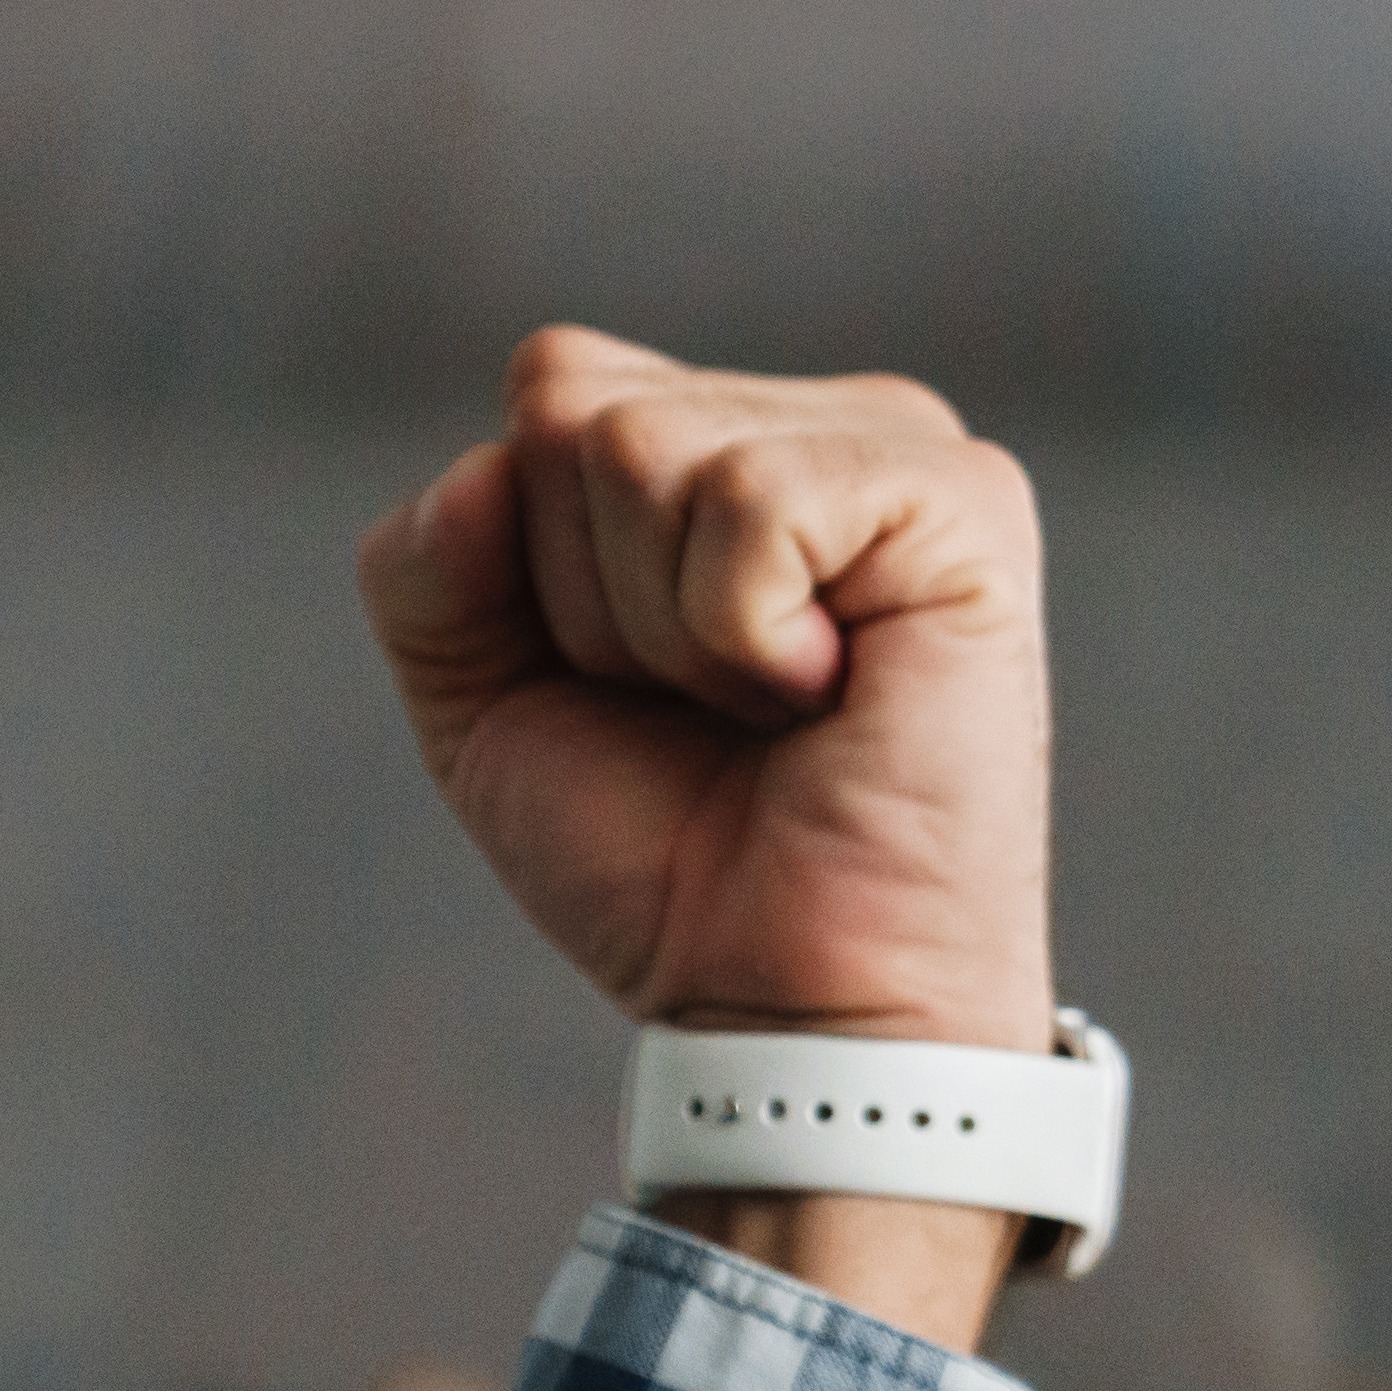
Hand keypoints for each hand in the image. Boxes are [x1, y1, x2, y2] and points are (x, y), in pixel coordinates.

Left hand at [362, 336, 1059, 1351]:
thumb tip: (483, 469)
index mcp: (732, 436)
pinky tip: (823, 696)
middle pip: (575, 403)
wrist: (790, 1007)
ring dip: (663, 631)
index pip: (553, 383)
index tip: (641, 684)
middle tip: (709, 707)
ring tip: (769, 709)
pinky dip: (739, 636)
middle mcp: (827, 421)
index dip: (535, 564)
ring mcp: (904, 451)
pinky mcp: (962, 505)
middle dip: (587, 596)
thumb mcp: (487, 704)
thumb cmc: (670, 863)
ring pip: (641, 450)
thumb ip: (429, 569)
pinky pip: (747, 502)